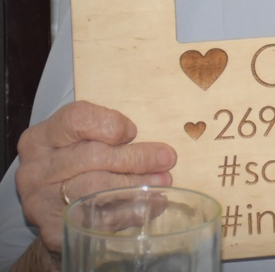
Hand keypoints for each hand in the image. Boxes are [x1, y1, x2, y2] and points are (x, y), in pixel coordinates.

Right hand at [15, 101, 176, 254]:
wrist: (55, 215)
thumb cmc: (77, 168)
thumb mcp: (81, 143)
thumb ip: (109, 135)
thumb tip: (158, 148)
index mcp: (41, 138)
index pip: (75, 119)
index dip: (110, 123)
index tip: (132, 132)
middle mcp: (36, 169)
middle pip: (92, 156)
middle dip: (136, 157)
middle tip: (167, 158)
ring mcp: (41, 201)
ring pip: (96, 188)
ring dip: (137, 184)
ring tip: (162, 181)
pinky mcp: (54, 229)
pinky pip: (99, 218)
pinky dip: (130, 210)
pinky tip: (150, 204)